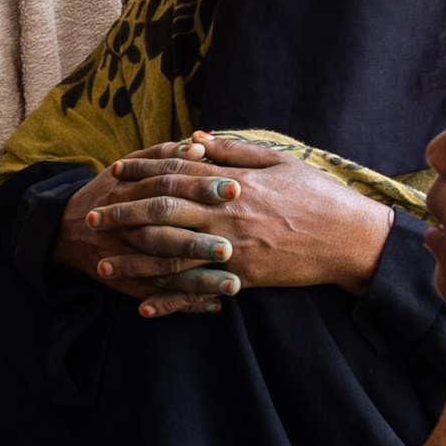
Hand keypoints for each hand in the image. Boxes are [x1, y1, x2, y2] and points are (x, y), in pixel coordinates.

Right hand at [55, 140, 239, 312]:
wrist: (68, 228)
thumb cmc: (109, 192)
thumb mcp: (129, 167)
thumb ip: (163, 155)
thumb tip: (198, 147)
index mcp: (131, 191)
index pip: (169, 187)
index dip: (200, 188)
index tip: (235, 189)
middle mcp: (128, 226)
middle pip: (165, 234)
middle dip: (199, 242)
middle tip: (233, 247)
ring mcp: (127, 257)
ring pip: (163, 270)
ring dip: (198, 280)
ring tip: (234, 285)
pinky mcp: (128, 282)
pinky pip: (157, 294)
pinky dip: (184, 302)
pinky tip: (214, 305)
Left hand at [62, 136, 395, 315]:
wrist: (353, 239)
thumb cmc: (319, 195)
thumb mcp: (280, 161)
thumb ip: (236, 151)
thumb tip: (197, 138)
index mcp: (234, 184)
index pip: (177, 173)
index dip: (142, 171)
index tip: (115, 171)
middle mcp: (227, 217)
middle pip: (162, 213)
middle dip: (123, 214)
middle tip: (91, 217)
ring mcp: (233, 250)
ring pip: (172, 255)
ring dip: (134, 259)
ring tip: (103, 264)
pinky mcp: (244, 279)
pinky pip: (199, 291)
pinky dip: (171, 301)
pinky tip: (144, 307)